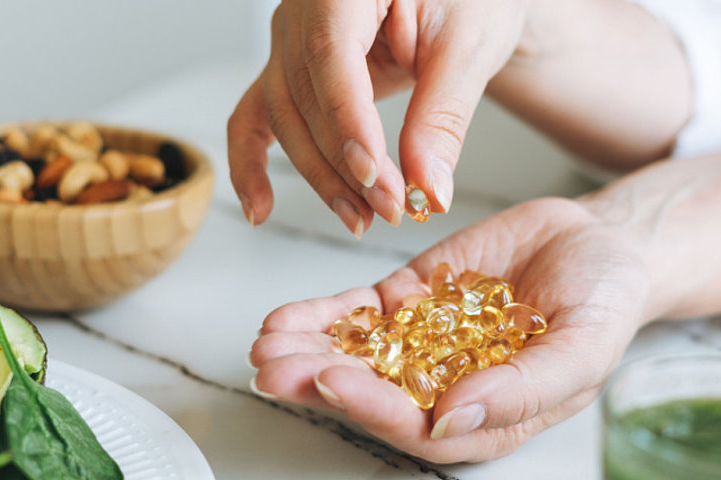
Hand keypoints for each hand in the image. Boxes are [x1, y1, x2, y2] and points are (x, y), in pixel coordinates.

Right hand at [228, 0, 529, 233]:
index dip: (347, 122)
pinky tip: (260, 209)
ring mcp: (291, 38)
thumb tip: (427, 190)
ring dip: (320, 175)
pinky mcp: (292, 69)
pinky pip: (258, 116)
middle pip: (303, 95)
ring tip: (361, 218)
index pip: (331, 54)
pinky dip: (252, 162)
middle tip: (390, 209)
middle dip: (343, 164)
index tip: (375, 176)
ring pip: (285, 117)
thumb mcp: (469, 48)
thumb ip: (442, 117)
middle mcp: (304, 6)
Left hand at [248, 198, 650, 462]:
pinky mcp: (412, 299)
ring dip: (308, 350)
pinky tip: (286, 318)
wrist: (600, 243)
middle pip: (373, 393)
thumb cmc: (605, 303)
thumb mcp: (583, 348)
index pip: (418, 426)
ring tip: (266, 344)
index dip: (373, 408)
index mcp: (485, 414)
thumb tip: (453, 421)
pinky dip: (323, 315)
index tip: (332, 382)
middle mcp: (446, 385)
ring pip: (357, 353)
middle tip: (273, 369)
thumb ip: (524, 388)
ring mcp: (424, 340)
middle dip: (318, 381)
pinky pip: (361, 312)